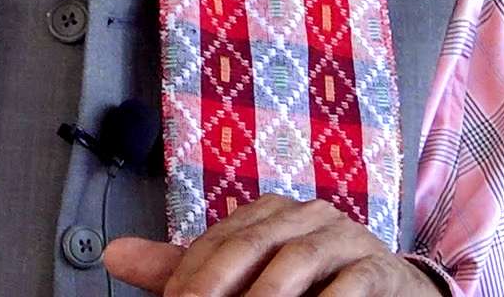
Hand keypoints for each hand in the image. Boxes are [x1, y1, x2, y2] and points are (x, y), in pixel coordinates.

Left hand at [102, 194, 440, 296]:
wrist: (391, 293)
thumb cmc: (308, 287)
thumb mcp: (245, 277)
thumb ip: (184, 270)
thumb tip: (113, 254)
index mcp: (267, 214)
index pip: (216, 242)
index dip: (188, 279)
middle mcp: (304, 216)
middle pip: (250, 247)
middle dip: (217, 286)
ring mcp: (344, 239)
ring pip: (296, 264)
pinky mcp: (379, 268)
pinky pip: (350, 285)